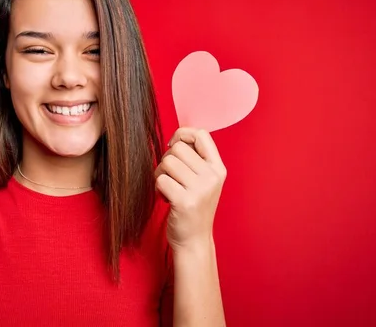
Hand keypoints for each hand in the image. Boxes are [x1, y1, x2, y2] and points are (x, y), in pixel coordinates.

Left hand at [154, 128, 226, 249]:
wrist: (194, 240)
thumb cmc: (193, 206)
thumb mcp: (203, 181)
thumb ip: (194, 159)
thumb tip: (175, 138)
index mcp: (218, 168)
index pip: (201, 134)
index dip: (182, 134)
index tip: (173, 147)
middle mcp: (212, 177)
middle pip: (178, 148)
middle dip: (167, 160)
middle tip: (171, 177)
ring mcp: (200, 189)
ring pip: (167, 162)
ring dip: (160, 174)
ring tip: (169, 188)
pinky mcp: (185, 201)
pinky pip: (161, 180)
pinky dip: (158, 188)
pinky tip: (166, 198)